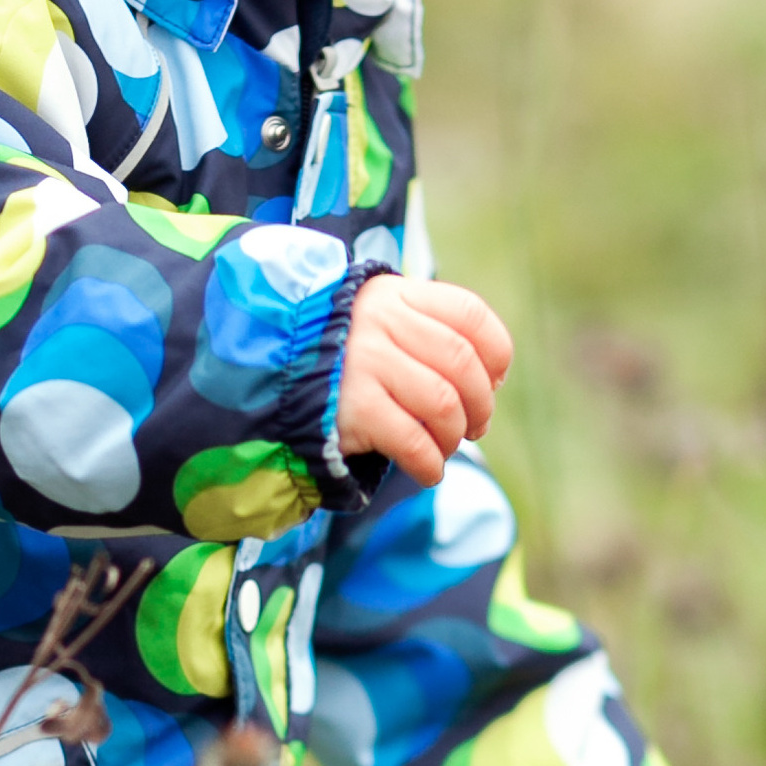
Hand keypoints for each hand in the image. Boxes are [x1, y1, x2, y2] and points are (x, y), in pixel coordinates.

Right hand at [336, 276, 513, 484]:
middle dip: (481, 404)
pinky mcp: (352, 407)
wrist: (269, 380)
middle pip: (462, 363)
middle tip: (475, 427)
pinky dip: (430, 464)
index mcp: (396, 294)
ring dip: (454, 436)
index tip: (493, 381)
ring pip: (443, 404)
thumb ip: (431, 339)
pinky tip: (428, 471)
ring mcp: (364, 362)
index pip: (469, 315)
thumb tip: (490, 388)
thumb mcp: (382, 327)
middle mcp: (380, 321)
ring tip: (444, 446)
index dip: (496, 354)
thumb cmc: (343, 360)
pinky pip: (413, 442)